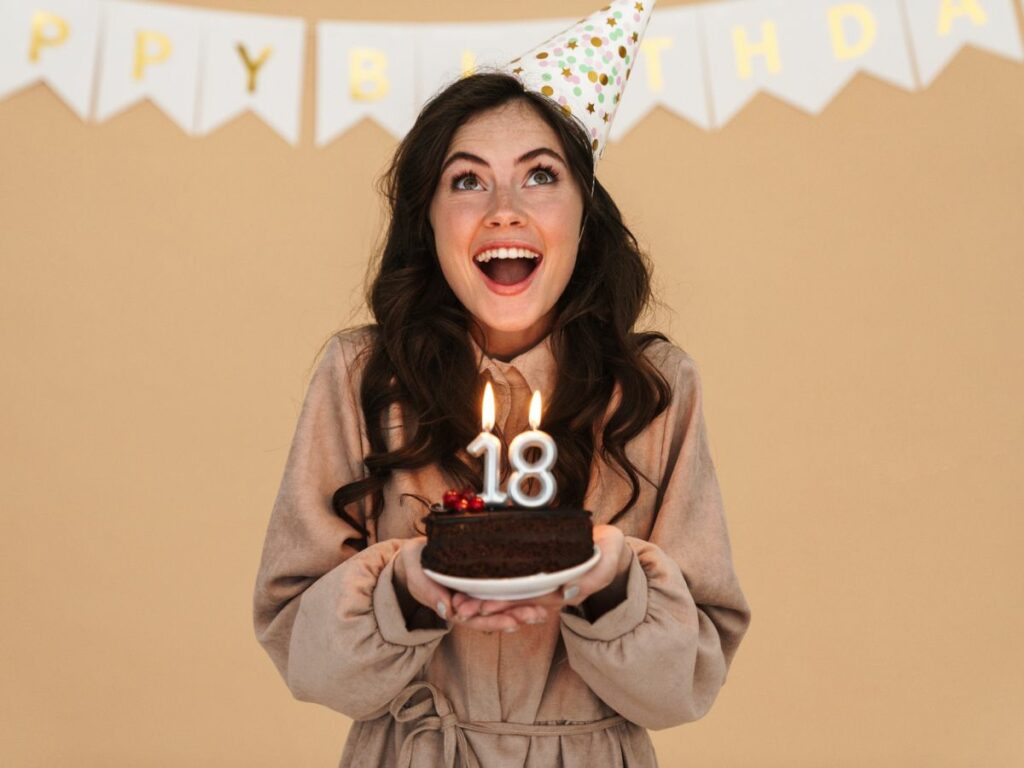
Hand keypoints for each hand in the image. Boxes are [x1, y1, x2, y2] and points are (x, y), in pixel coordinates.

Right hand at [393, 538, 549, 631]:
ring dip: (521, 610)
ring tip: (542, 612)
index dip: (494, 621)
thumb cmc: (415, 564)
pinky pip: (499, 593)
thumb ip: (428, 591)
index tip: (512, 623)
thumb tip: (446, 610)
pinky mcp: (480, 584)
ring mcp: (474, 595)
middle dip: (515, 617)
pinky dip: (517, 597)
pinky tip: (536, 599)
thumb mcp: (416, 575)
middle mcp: (467, 604)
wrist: (416, 555)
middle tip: (537, 615)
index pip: (475, 618)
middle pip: (492, 615)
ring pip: (499, 607)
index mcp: (451, 606)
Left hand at [452, 525, 631, 624]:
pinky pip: (517, 589)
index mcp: (567, 589)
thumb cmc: (609, 549)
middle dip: (489, 606)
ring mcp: (546, 587)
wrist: (610, 547)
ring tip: (459, 603)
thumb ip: (593, 576)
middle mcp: (553, 592)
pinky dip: (496, 591)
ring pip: (513, 598)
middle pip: (517, 602)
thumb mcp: (609, 557)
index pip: (532, 599)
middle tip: (461, 607)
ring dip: (487, 602)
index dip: (507, 602)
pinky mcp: (541, 578)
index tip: (484, 603)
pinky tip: (475, 590)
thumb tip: (566, 591)